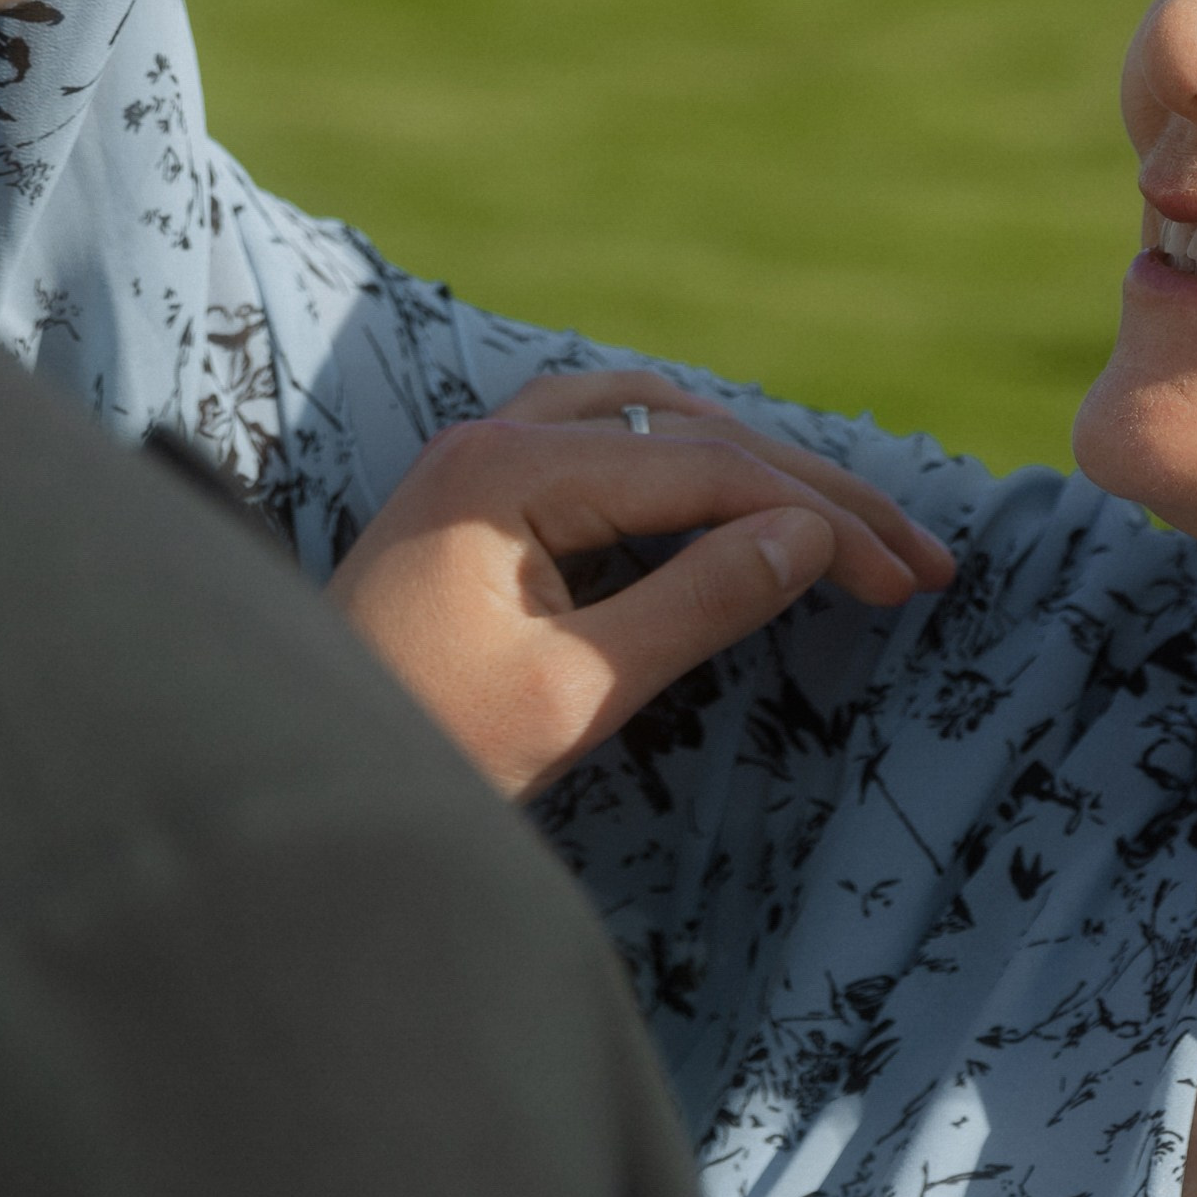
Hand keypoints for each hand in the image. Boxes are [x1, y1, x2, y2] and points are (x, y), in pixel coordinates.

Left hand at [326, 368, 954, 802]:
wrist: (278, 777)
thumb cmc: (417, 749)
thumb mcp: (574, 692)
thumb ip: (698, 605)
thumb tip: (810, 541)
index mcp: (510, 468)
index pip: (707, 469)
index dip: (822, 522)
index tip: (909, 581)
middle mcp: (494, 436)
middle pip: (689, 430)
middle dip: (812, 493)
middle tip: (917, 557)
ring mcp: (479, 460)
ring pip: (651, 420)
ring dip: (754, 464)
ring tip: (844, 523)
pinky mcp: (474, 499)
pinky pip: (604, 443)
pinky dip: (686, 465)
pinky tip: (734, 501)